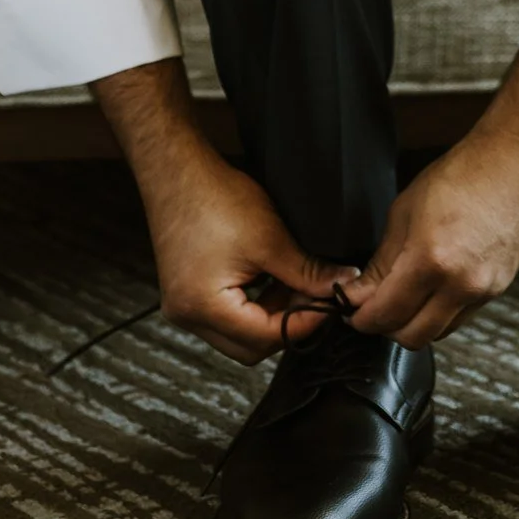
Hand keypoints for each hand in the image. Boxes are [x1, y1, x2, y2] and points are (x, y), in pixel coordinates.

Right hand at [90, 57, 356, 364]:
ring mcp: (183, 308)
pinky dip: (253, 306)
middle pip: (250, 347)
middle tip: (314, 296)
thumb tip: (341, 286)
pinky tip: (271, 279)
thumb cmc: (214, 198)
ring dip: (270, 316)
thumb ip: (307, 272)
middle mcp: (187, 317)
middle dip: (286, 325)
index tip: (330, 304)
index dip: (303, 324)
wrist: (177, 170)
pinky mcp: (186, 294)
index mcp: (204, 308)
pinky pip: (226, 317)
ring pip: (239, 335)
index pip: (264, 338)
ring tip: (295, 284)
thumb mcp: (270, 238)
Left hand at [344, 131, 518, 347]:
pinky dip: (440, 313)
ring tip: (403, 297)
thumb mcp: (405, 211)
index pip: (385, 313)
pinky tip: (432, 288)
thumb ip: (381, 261)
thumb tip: (360, 291)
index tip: (352, 308)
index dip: (361, 317)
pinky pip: (461, 317)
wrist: (512, 164)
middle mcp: (460, 284)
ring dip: (414, 324)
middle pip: (412, 337)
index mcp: (431, 260)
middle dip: (385, 326)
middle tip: (373, 306)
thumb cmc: (461, 176)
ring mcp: (484, 290)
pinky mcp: (499, 289)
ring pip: (438, 333)